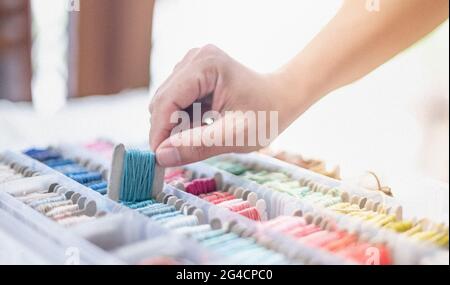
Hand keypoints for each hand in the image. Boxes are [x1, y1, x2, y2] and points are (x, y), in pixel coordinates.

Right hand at [149, 45, 312, 166]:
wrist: (282, 99)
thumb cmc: (266, 116)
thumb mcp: (233, 136)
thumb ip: (196, 146)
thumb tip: (161, 156)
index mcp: (205, 65)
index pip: (167, 101)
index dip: (159, 132)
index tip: (159, 159)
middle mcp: (195, 58)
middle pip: (163, 101)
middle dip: (167, 130)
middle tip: (181, 154)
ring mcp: (193, 64)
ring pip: (166, 103)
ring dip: (175, 125)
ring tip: (201, 137)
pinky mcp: (193, 74)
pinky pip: (175, 102)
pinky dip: (182, 120)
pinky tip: (202, 127)